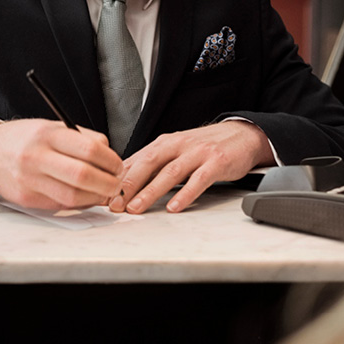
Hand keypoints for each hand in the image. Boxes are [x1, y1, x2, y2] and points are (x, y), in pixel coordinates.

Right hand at [0, 119, 123, 210]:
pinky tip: (85, 196)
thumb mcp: (52, 127)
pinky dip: (78, 203)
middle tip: (116, 183)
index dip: (110, 161)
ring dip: (95, 198)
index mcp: (48, 135)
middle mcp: (37, 157)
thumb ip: (82, 138)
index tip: (118, 165)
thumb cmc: (26, 138)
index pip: (89, 150)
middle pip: (83, 176)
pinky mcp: (27, 199)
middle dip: (107, 183)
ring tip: (103, 192)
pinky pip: (60, 204)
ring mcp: (30, 180)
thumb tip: (110, 154)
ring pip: (73, 196)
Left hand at [108, 121, 274, 214]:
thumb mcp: (176, 150)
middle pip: (148, 164)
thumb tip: (125, 182)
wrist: (241, 135)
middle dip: (128, 185)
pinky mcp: (216, 162)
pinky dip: (185, 194)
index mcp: (165, 143)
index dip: (117, 177)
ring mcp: (197, 153)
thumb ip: (154, 164)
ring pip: (169, 173)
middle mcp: (178, 145)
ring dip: (150, 192)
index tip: (102, 194)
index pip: (136, 159)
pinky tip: (174, 207)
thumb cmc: (204, 146)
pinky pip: (198, 180)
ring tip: (136, 208)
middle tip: (114, 204)